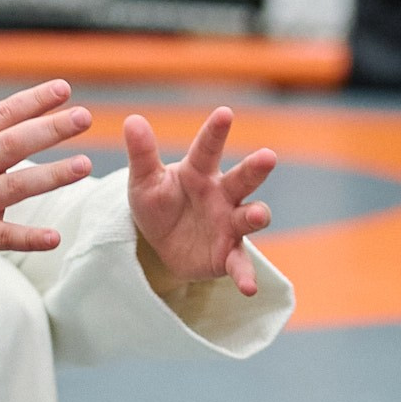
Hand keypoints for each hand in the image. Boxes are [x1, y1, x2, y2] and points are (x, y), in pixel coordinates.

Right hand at [0, 77, 93, 285]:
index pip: (2, 115)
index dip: (33, 101)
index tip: (64, 89)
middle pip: (15, 143)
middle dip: (52, 128)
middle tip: (85, 116)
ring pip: (17, 186)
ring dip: (52, 176)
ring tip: (85, 166)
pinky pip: (4, 236)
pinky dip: (30, 238)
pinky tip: (56, 237)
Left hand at [125, 108, 275, 297]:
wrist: (161, 244)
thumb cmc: (158, 203)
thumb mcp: (143, 182)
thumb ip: (142, 154)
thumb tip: (133, 119)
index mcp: (199, 172)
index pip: (207, 149)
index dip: (216, 132)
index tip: (224, 113)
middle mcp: (222, 195)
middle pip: (241, 178)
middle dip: (255, 168)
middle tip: (268, 156)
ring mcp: (229, 224)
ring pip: (249, 217)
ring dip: (256, 216)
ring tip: (258, 215)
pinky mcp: (228, 254)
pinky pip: (240, 264)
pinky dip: (245, 275)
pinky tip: (248, 288)